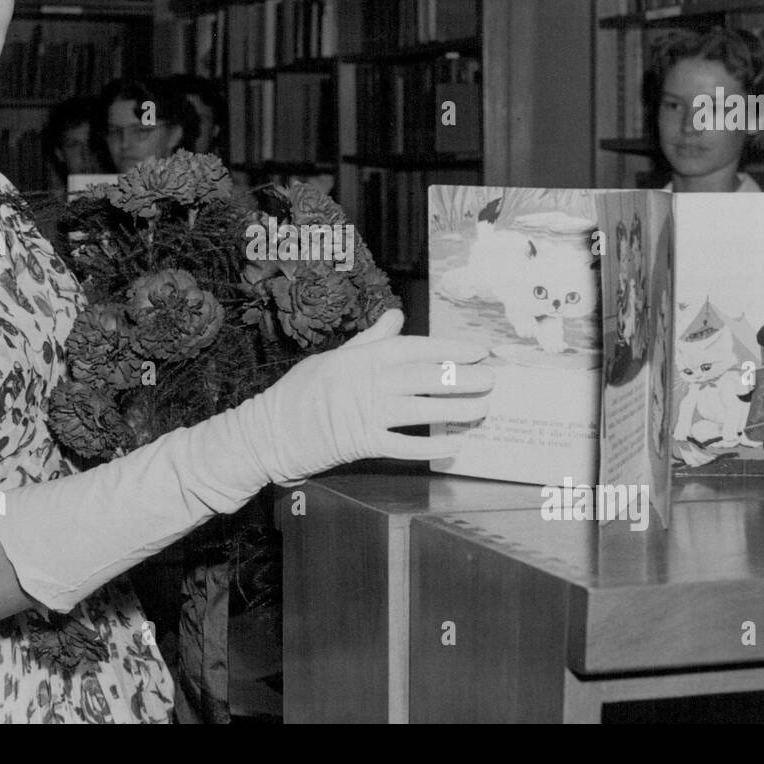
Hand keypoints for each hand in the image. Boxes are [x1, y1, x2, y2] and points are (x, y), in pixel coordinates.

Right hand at [251, 308, 493, 484]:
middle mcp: (369, 383)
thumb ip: (370, 339)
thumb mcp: (335, 356)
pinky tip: (455, 445)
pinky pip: (404, 445)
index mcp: (364, 357)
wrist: (271, 431)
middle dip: (463, 378)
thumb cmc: (302, 391)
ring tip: (483, 409)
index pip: (416, 348)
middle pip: (426, 378)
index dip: (450, 349)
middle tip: (493, 379)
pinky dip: (430, 446)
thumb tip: (397, 317)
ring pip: (422, 410)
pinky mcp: (362, 443)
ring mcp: (366, 413)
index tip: (478, 350)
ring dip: (456, 410)